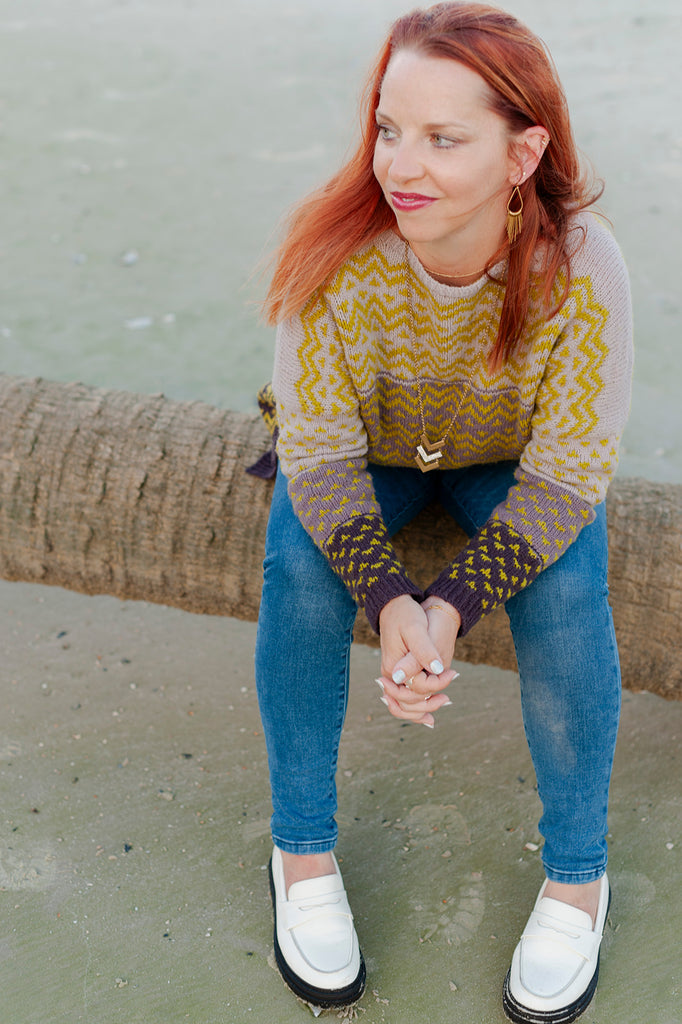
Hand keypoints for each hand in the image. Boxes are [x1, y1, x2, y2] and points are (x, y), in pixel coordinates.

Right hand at [377, 595, 457, 726]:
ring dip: (420, 710)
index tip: (452, 673)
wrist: (395, 604)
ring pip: (404, 704)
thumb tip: (435, 670)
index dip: (437, 685)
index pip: (416, 689)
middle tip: (448, 699)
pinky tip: (430, 709)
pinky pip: (404, 696)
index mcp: (393, 667)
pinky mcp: (399, 671)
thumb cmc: (406, 614)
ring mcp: (394, 674)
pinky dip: (416, 705)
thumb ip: (423, 651)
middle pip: (407, 703)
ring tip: (441, 705)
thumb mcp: (415, 628)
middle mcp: (391, 675)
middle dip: (428, 705)